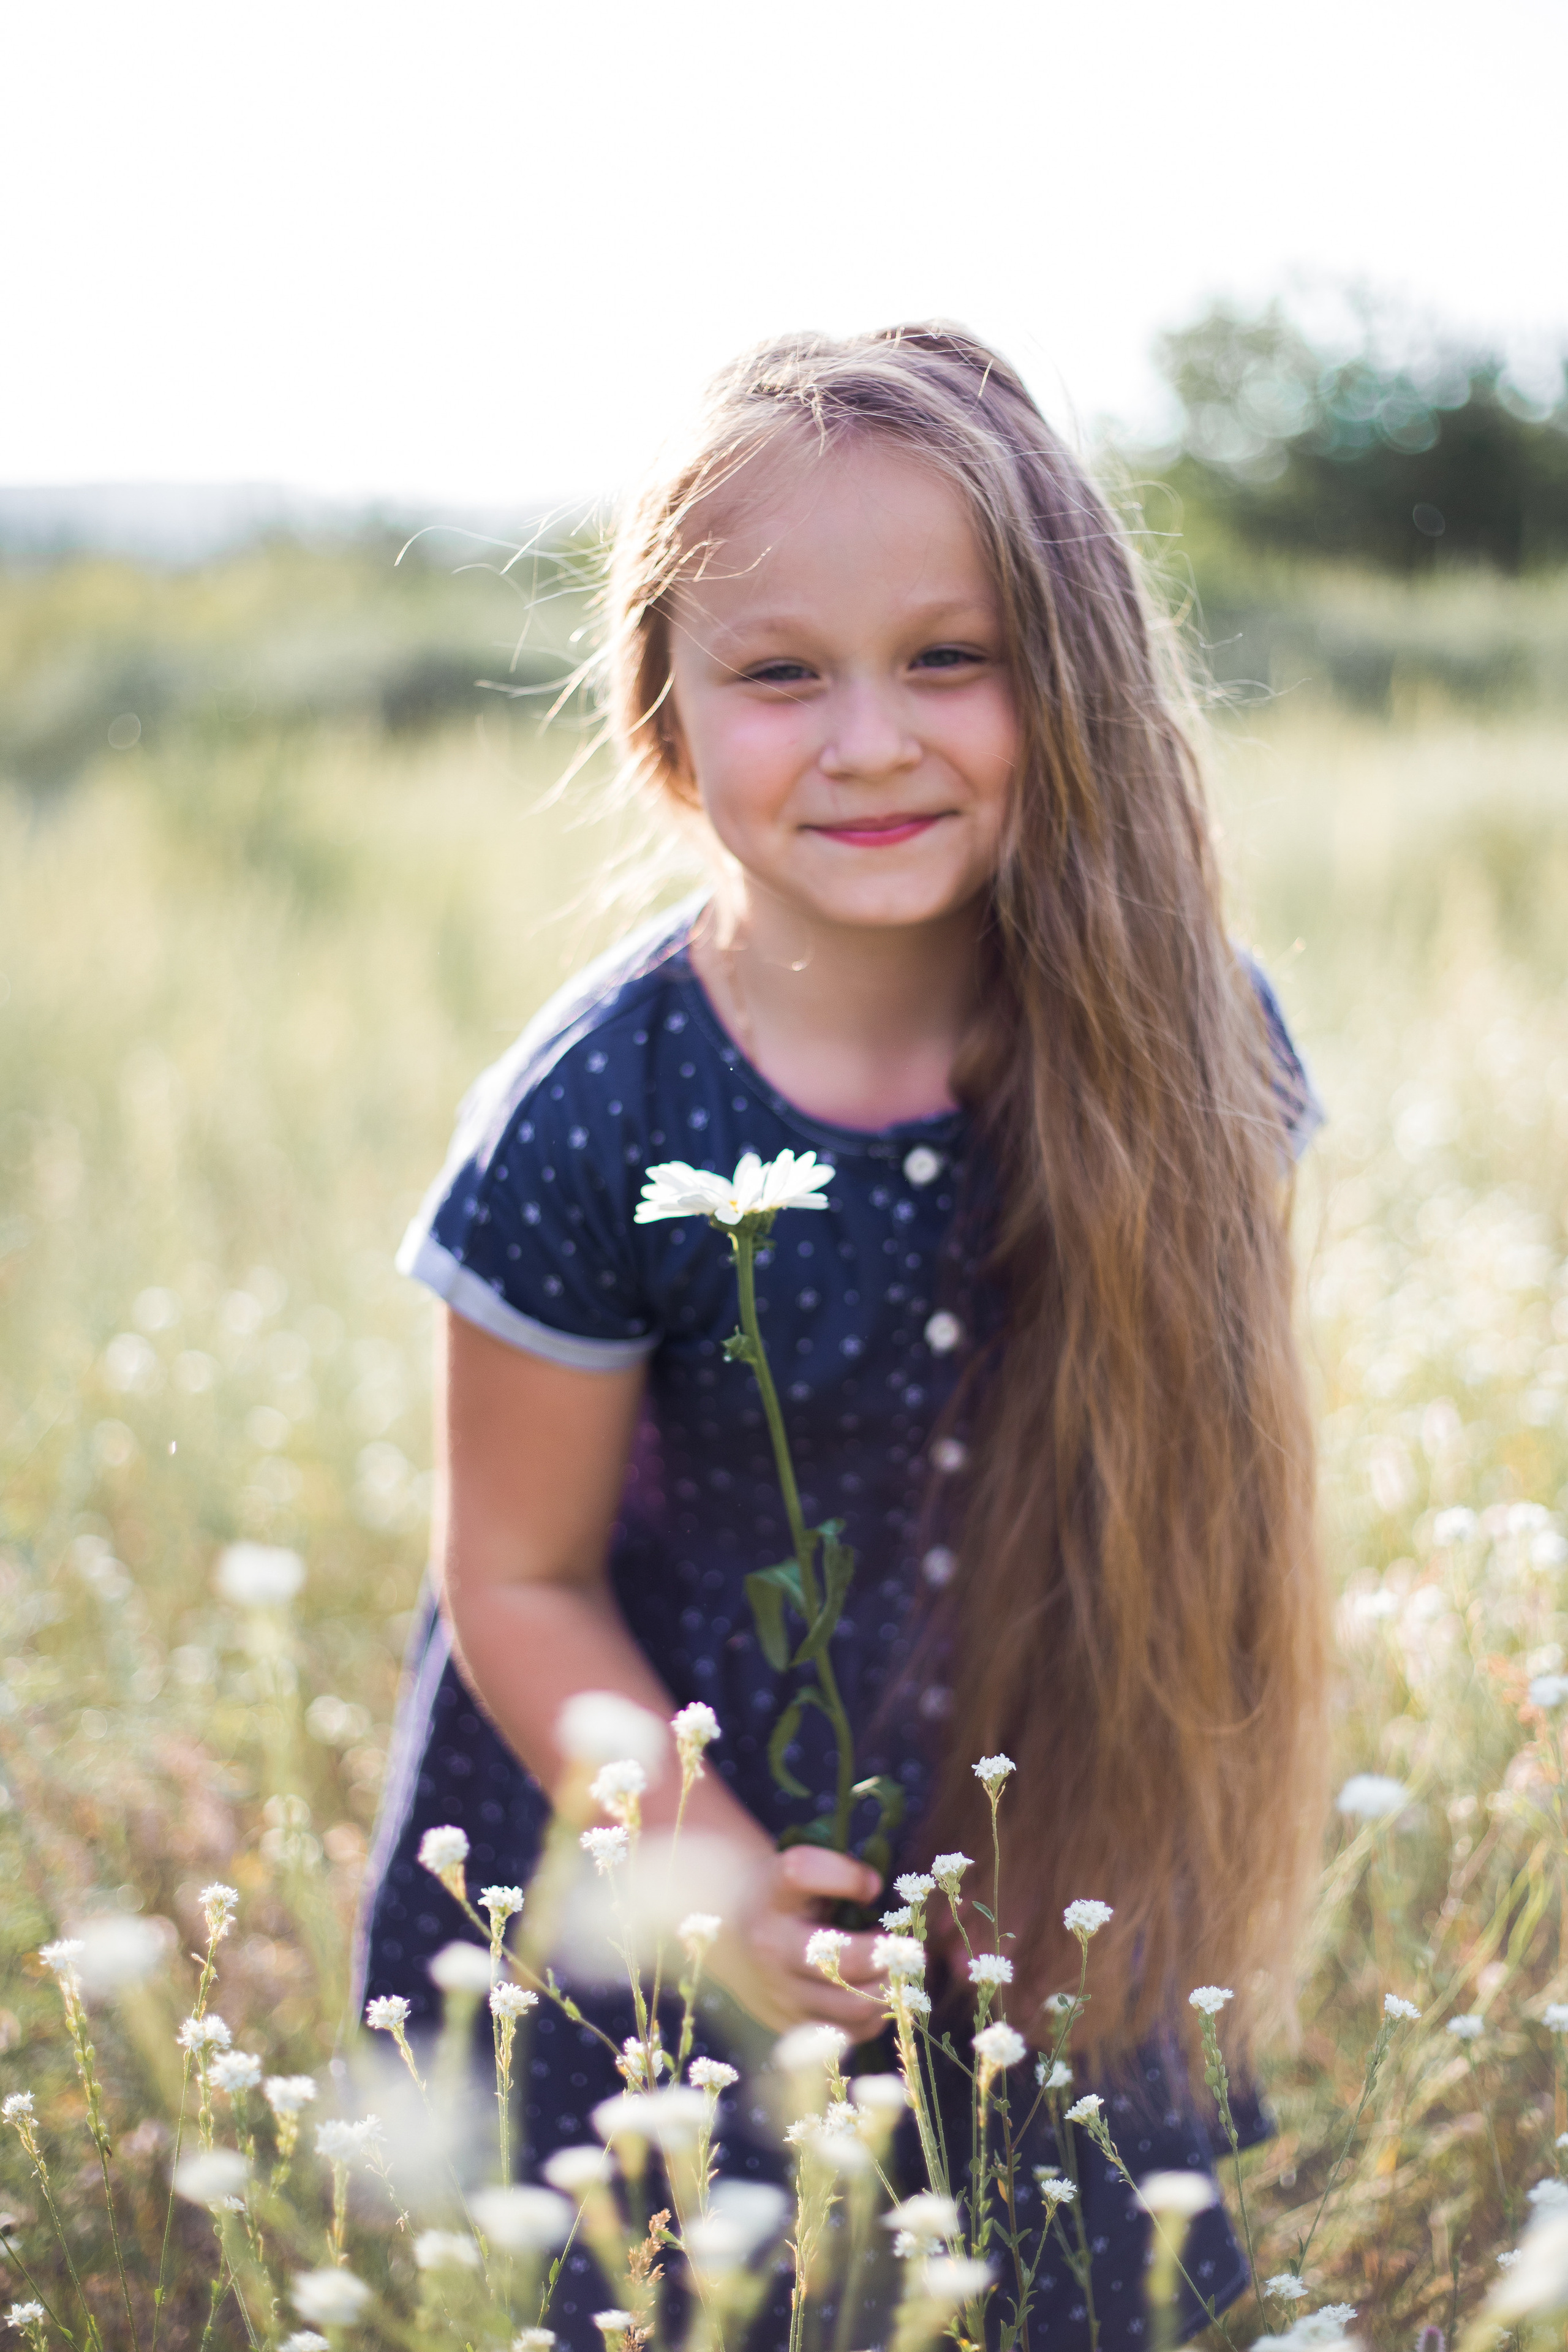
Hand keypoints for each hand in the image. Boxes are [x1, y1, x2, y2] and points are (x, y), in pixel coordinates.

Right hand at [707, 1843, 889, 2041]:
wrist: (734, 1933)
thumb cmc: (787, 1895)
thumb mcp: (803, 1869)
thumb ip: (840, 1872)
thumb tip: (876, 1891)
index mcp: (772, 1893)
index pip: (804, 1872)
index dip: (849, 1876)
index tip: (872, 1886)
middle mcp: (770, 1944)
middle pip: (844, 1960)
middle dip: (888, 1954)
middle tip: (907, 1947)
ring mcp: (778, 1992)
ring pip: (854, 2006)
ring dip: (887, 1988)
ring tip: (890, 1970)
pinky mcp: (788, 2024)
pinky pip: (848, 2034)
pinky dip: (873, 2015)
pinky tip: (873, 1990)